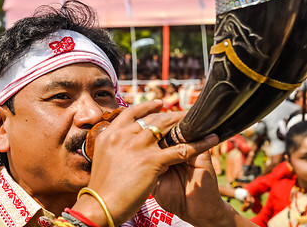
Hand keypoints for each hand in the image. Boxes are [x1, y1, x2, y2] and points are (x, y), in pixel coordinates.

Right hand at [74, 100, 216, 224]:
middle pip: (151, 118)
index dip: (146, 107)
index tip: (157, 104)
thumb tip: (125, 139)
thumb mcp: (102, 158)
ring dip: (182, 124)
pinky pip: (180, 149)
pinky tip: (210, 139)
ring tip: (194, 122)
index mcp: (110, 134)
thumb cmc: (101, 186)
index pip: (131, 113)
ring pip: (166, 128)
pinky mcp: (151, 160)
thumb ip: (114, 145)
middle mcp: (123, 135)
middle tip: (182, 114)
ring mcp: (137, 146)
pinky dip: (198, 144)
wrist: (100, 205)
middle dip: (169, 114)